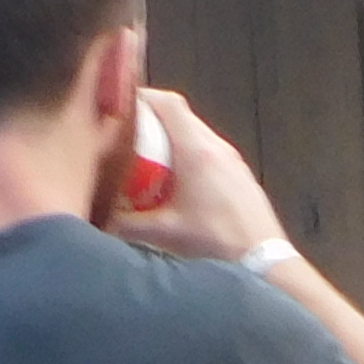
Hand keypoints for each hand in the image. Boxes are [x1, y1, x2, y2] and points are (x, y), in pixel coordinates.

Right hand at [105, 88, 288, 263]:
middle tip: (128, 137)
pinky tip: (181, 185)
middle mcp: (217, 148)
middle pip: (182, 117)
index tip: (122, 106)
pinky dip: (191, 156)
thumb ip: (125, 225)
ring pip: (197, 134)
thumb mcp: (164, 234)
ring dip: (173, 140)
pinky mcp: (242, 177)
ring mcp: (233, 161)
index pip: (169, 103)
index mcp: (197, 152)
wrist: (265, 265)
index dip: (144, 98)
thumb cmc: (216, 244)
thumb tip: (97, 220)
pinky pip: (211, 153)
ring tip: (151, 162)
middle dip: (153, 121)